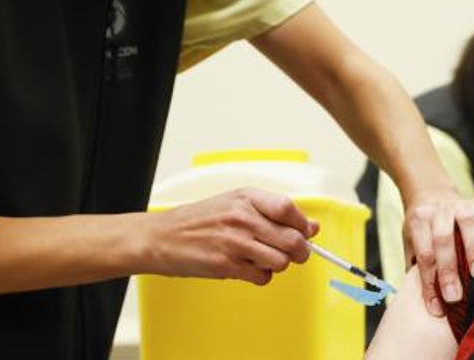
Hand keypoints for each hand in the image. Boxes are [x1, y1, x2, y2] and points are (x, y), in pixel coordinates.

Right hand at [144, 188, 318, 285]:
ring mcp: (234, 242)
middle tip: (294, 253)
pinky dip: (261, 276)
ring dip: (278, 265)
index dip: (303, 224)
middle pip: (292, 239)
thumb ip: (273, 212)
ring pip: (281, 261)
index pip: (289, 209)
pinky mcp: (226, 265)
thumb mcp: (235, 204)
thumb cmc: (200, 220)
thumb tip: (311, 227)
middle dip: (300, 251)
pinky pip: (262, 277)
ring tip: (264, 259)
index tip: (306, 232)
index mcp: (247, 197)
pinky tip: (249, 267)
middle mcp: (242, 217)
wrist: (162, 236)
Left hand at [402, 190, 473, 316]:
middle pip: (443, 238)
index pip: (424, 253)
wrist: (431, 195)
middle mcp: (441, 210)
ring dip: (473, 249)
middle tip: (455, 296)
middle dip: (449, 269)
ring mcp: (464, 204)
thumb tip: (430, 304)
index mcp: (420, 220)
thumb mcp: (411, 244)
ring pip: (468, 223)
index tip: (437, 307)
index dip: (429, 282)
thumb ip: (417, 268)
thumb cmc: (424, 231)